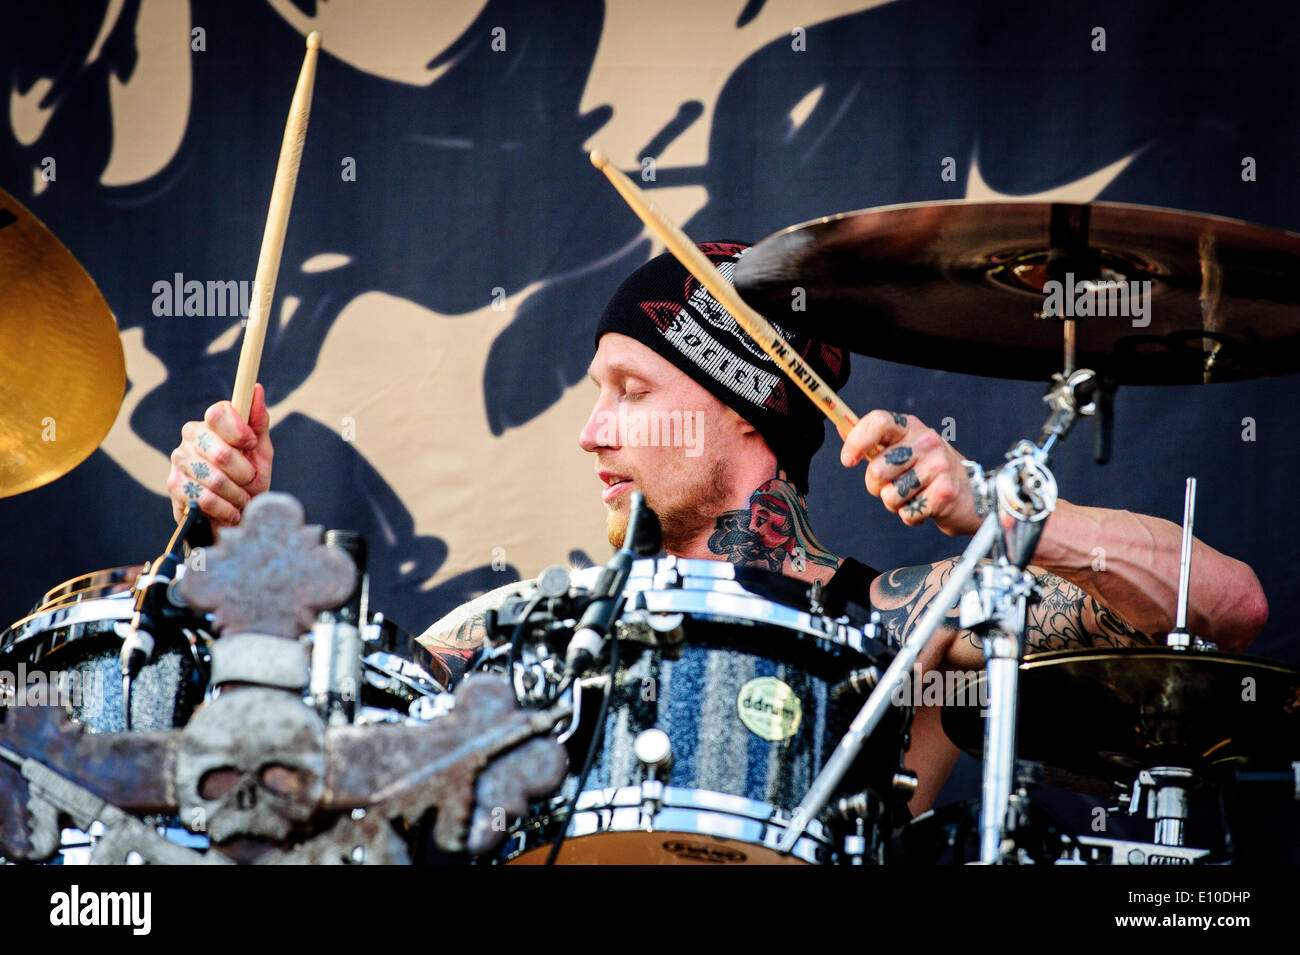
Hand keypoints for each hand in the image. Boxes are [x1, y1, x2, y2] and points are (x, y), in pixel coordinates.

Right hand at [166, 383, 272, 525]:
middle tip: (249, 481)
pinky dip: (225, 509)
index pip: (218, 413)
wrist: (234, 518)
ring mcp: (179, 460)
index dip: (238, 432)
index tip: (250, 446)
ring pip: (214, 478)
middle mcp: (192, 436)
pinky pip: (205, 498)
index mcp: (213, 423)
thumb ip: (258, 422)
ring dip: (237, 495)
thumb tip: (257, 388)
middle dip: (244, 473)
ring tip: (241, 499)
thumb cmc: (248, 482)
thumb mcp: (260, 452)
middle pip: (220, 451)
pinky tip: (229, 511)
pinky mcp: (173, 485)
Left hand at [840, 409, 978, 535]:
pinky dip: (912, 517)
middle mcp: (927, 441)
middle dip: (876, 487)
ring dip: (896, 504)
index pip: (878, 421)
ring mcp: (938, 466)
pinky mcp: (945, 493)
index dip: (856, 441)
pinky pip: (907, 513)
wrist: (972, 496)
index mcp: (911, 427)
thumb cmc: (929, 473)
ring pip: (890, 496)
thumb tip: (840, 426)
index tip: (847, 460)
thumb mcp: (904, 449)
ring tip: (915, 495)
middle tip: (894, 486)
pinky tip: (927, 506)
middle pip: (876, 470)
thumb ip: (874, 442)